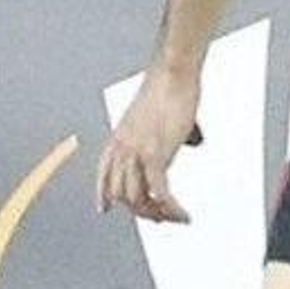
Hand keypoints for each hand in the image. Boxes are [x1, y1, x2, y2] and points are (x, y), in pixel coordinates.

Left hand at [96, 65, 200, 221]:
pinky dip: (172, 209)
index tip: (104, 209)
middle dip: (141, 210)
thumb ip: (162, 131)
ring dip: (157, 213)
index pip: (104, 174)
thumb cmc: (168, 85)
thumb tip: (187, 140)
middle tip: (160, 216)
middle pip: (121, 194)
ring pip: (138, 200)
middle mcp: (123, 147)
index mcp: (119, 136)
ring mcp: (137, 152)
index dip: (102, 194)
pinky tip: (183, 213)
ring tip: (174, 216)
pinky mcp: (155, 154)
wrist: (172, 72)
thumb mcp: (154, 113)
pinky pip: (160, 193)